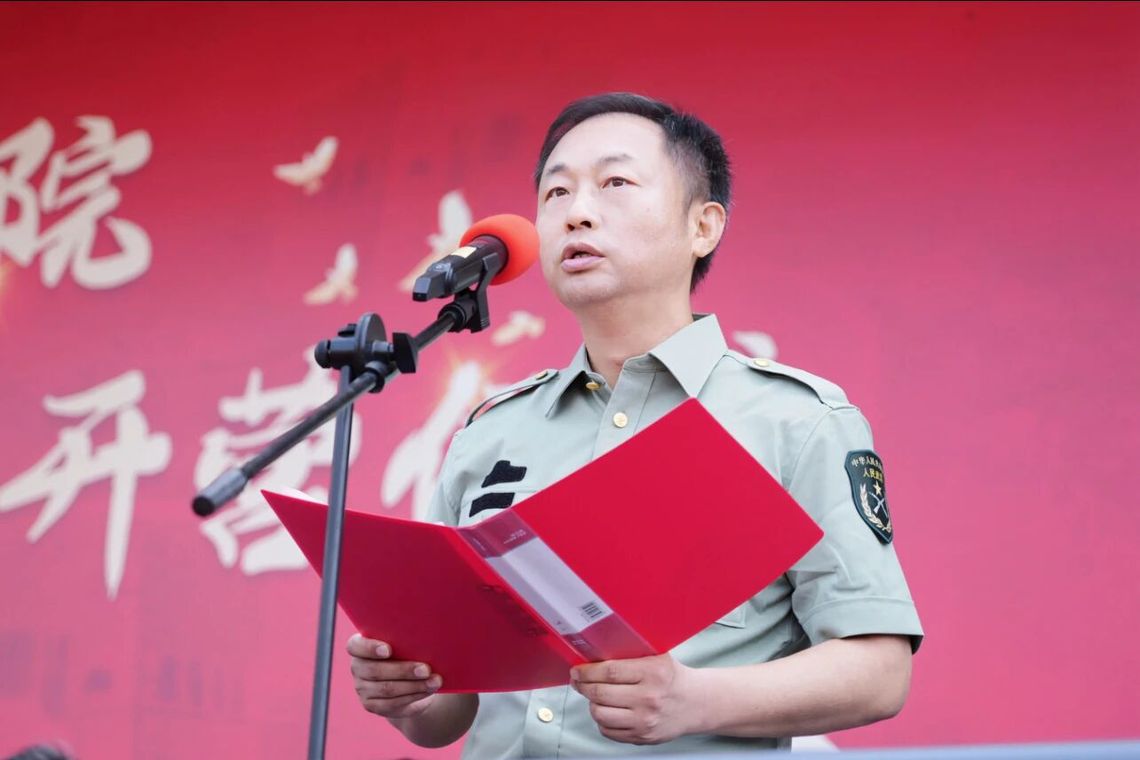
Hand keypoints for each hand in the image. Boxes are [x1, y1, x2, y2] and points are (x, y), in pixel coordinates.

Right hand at [347, 633, 441, 718]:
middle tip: (426, 669)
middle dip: (403, 670)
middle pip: (375, 670)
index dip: (370, 648)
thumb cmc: (406, 653)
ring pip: (387, 688)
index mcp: (360, 647)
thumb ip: (406, 640)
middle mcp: (357, 667)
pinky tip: (428, 690)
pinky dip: (413, 696)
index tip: (388, 650)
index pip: (355, 646)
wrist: (405, 682)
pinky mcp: (372, 705)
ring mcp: (362, 688)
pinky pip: (392, 703)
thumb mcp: (404, 644)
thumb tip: (428, 636)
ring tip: (434, 681)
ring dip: (414, 685)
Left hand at [571, 654, 700, 744]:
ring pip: (600, 714)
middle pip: (601, 694)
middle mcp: (649, 698)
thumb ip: (630, 654)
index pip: (610, 672)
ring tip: (594, 695)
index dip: (587, 671)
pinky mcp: (642, 737)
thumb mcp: (656, 657)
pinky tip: (606, 710)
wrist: (695, 703)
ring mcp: (645, 721)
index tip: (577, 670)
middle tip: (578, 681)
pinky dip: (602, 720)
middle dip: (583, 686)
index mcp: (653, 672)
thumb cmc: (671, 677)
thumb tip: (593, 654)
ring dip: (591, 704)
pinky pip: (608, 731)